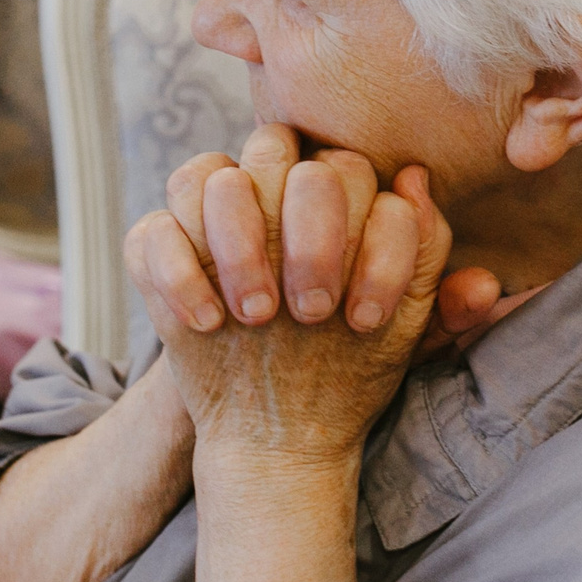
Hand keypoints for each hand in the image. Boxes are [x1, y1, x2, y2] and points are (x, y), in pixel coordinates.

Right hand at [125, 125, 452, 462]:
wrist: (274, 430)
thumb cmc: (347, 367)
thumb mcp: (406, 327)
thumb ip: (427, 258)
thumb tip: (415, 179)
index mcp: (331, 196)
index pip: (347, 165)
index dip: (362, 236)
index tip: (365, 319)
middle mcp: (267, 190)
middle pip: (277, 150)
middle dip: (304, 236)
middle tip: (313, 313)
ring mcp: (207, 216)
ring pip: (213, 175)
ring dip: (240, 249)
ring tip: (259, 317)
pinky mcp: (157, 250)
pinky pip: (153, 229)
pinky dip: (180, 275)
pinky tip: (210, 324)